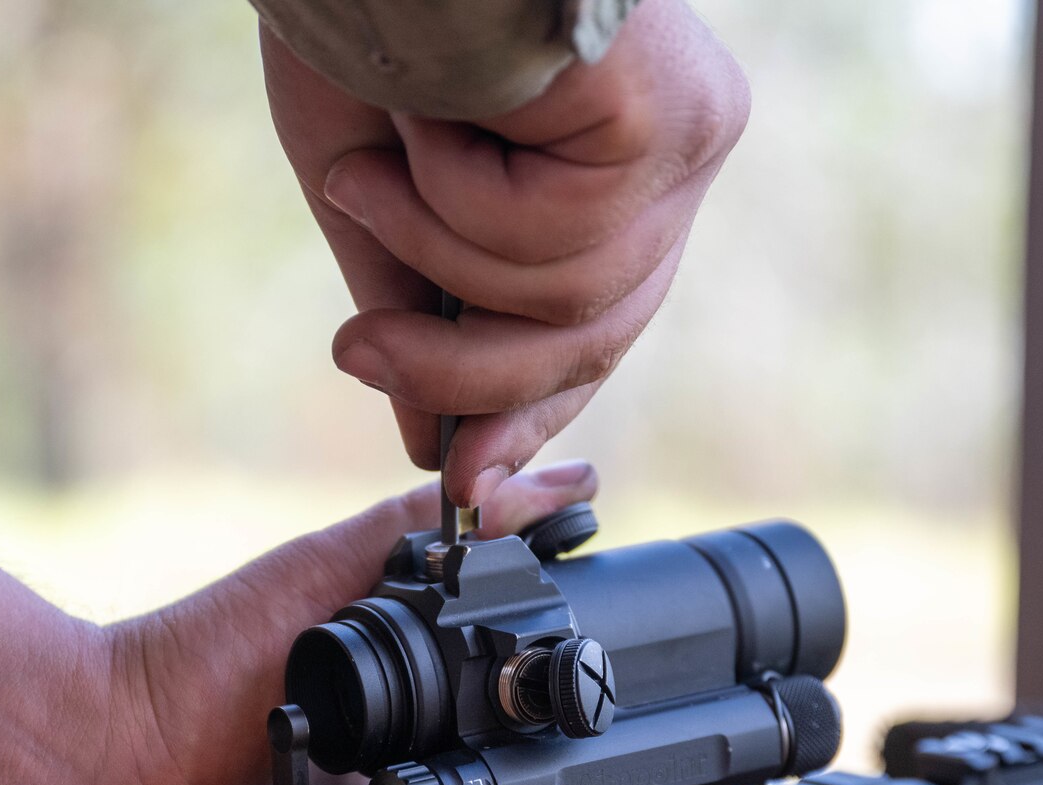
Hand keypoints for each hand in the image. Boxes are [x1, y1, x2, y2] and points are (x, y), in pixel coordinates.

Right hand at [264, 0, 747, 509]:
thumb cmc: (364, 12)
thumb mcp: (378, 189)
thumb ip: (421, 312)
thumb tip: (433, 448)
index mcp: (615, 169)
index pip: (596, 325)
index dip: (528, 410)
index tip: (463, 480)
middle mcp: (672, 160)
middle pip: (595, 337)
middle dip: (465, 371)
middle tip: (355, 352)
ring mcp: (687, 141)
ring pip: (567, 300)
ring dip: (439, 245)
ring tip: (378, 165)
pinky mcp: (677, 118)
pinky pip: (557, 242)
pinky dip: (464, 192)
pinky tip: (440, 114)